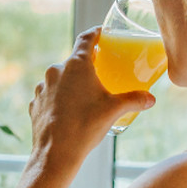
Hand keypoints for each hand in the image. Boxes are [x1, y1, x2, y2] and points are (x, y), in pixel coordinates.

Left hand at [28, 27, 155, 167]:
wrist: (55, 154)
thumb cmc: (86, 127)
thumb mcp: (114, 110)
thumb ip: (134, 100)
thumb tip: (151, 99)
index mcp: (76, 65)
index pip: (86, 39)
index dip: (95, 34)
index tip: (101, 33)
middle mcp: (56, 71)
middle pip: (74, 61)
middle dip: (87, 66)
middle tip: (100, 74)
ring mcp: (42, 87)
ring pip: (60, 79)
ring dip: (71, 85)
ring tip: (84, 99)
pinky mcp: (35, 104)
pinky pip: (50, 96)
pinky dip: (59, 100)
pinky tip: (69, 112)